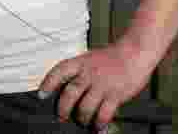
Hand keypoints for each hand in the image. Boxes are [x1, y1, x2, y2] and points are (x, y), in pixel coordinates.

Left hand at [37, 42, 153, 130]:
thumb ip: (81, 72)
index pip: (59, 71)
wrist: (136, 51)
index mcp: (81, 62)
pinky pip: (103, 114)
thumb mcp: (92, 58)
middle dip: (63, 109)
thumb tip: (70, 89)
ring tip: (83, 122)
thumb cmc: (114, 57)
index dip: (48, 83)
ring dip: (82, 118)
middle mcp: (89, 73)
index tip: (42, 95)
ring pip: (84, 108)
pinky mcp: (116, 95)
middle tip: (62, 116)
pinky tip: (99, 126)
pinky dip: (99, 123)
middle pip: (69, 94)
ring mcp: (102, 84)